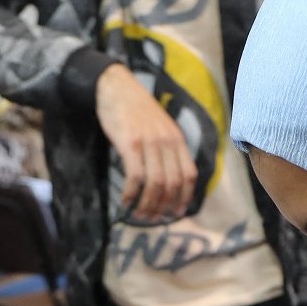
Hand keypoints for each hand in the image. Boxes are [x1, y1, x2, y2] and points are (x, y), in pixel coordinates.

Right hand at [95, 63, 197, 222]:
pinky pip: (135, 176)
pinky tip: (125, 201)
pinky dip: (131, 194)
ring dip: (148, 204)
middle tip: (153, 218)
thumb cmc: (135, 110)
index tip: (177, 212)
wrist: (116, 86)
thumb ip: (166, 148)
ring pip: (156, 184)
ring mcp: (149, 142)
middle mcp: (167, 142)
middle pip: (173, 184)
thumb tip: (168, 178)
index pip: (189, 175)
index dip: (185, 198)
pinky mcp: (130, 143)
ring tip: (140, 214)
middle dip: (164, 206)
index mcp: (177, 139)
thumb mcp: (160, 127)